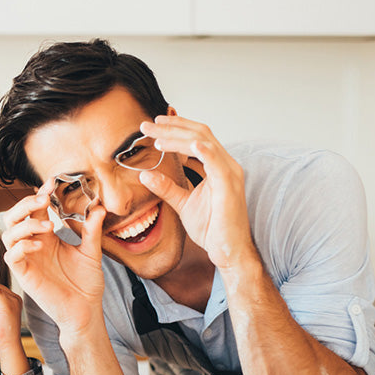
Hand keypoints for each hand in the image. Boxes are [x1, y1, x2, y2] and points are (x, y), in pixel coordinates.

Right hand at [1, 183, 106, 333]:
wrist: (85, 310)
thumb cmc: (86, 283)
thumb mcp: (91, 252)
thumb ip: (91, 230)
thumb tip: (98, 207)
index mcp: (46, 236)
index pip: (35, 210)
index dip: (39, 194)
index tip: (51, 183)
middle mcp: (33, 245)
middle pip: (14, 217)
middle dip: (26, 204)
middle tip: (44, 199)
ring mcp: (26, 260)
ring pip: (8, 234)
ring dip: (25, 224)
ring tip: (48, 226)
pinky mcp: (24, 275)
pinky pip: (11, 256)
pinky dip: (22, 246)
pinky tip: (40, 244)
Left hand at [137, 116, 255, 270]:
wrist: (227, 250)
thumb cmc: (211, 227)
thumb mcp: (182, 203)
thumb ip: (166, 187)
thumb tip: (144, 175)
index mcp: (217, 165)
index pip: (195, 138)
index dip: (175, 129)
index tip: (152, 127)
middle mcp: (226, 164)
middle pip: (199, 134)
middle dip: (172, 127)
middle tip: (147, 124)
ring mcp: (230, 172)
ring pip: (203, 142)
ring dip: (178, 136)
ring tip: (156, 136)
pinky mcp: (230, 185)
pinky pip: (217, 162)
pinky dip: (203, 151)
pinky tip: (189, 145)